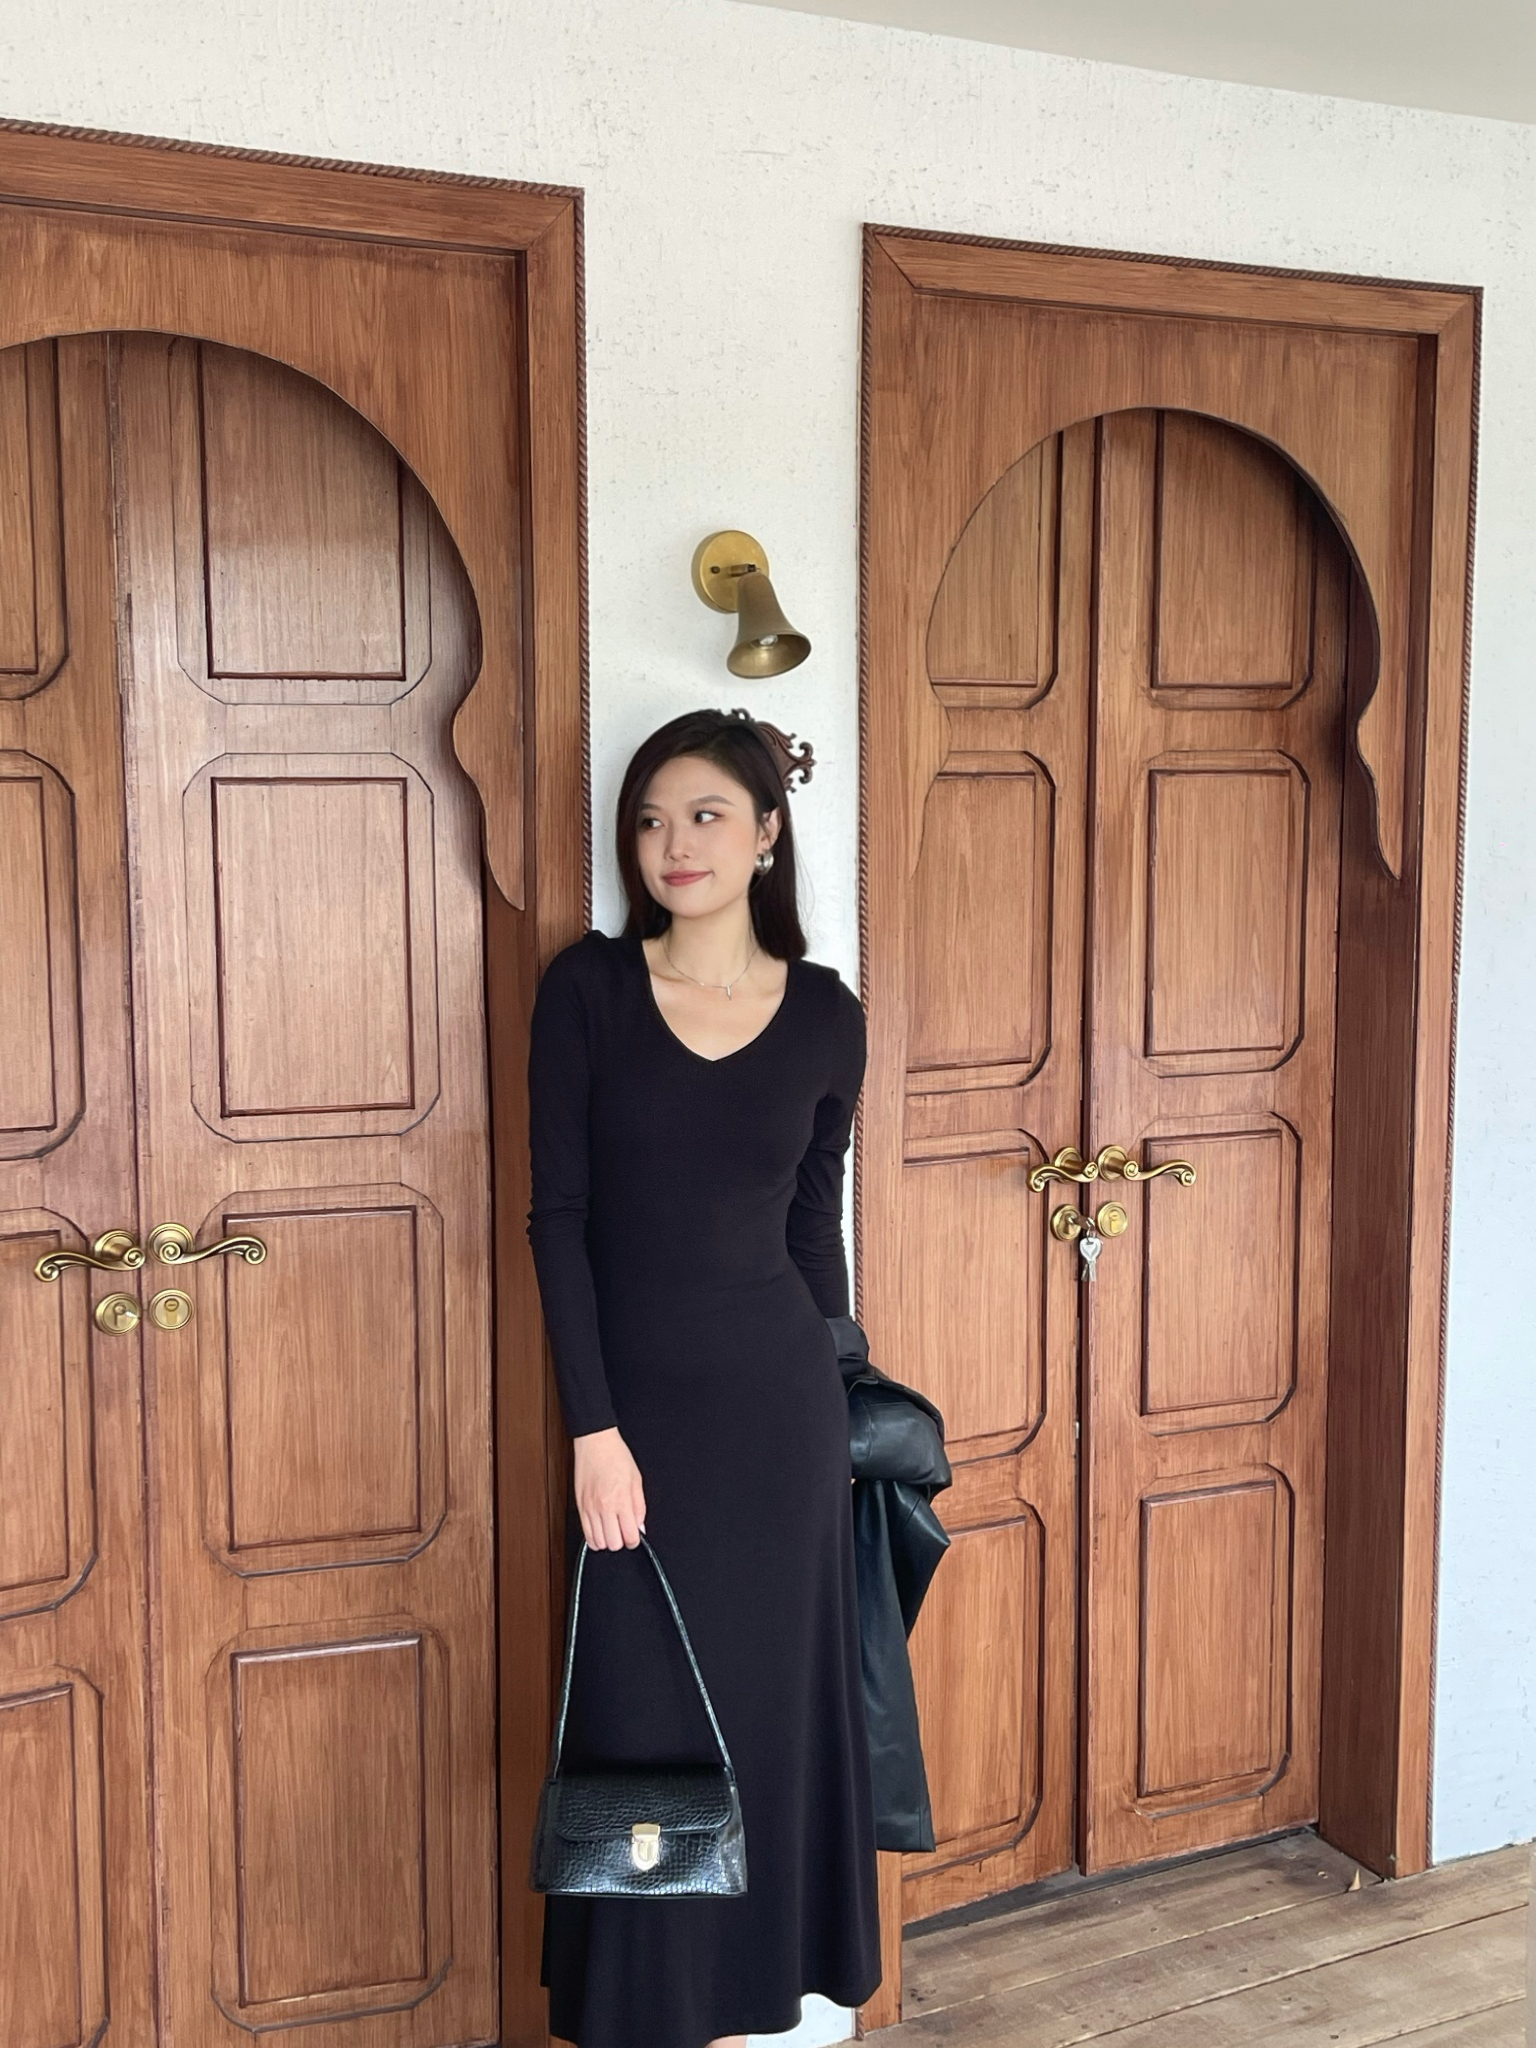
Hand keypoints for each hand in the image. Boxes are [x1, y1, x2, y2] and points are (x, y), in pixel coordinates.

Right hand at [572, 1427, 646, 1550]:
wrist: (595, 1442)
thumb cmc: (616, 1456)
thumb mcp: (637, 1480)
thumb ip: (639, 1507)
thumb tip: (640, 1527)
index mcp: (621, 1500)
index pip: (629, 1536)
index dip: (634, 1540)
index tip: (634, 1536)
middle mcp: (604, 1507)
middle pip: (613, 1544)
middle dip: (621, 1541)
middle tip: (623, 1531)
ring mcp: (589, 1508)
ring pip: (598, 1542)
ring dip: (607, 1540)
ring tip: (612, 1530)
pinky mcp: (579, 1506)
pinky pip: (585, 1533)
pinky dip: (594, 1537)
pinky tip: (600, 1530)